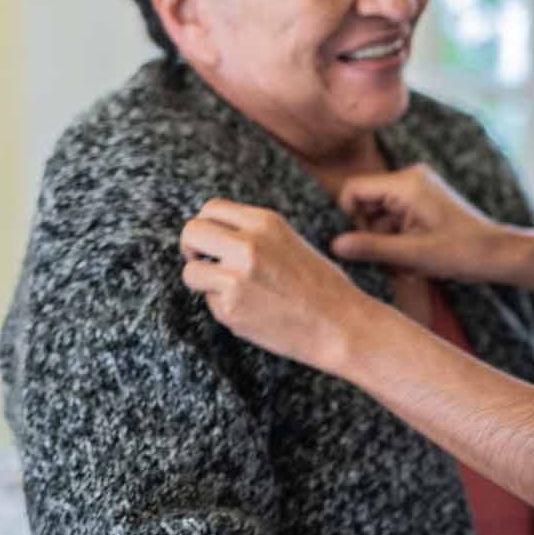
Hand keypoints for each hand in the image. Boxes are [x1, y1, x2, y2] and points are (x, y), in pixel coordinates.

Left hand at [180, 199, 386, 371]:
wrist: (342, 326)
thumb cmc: (323, 287)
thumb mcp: (291, 242)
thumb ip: (255, 235)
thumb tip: (216, 236)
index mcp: (266, 222)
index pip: (211, 208)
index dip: (206, 225)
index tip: (210, 241)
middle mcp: (248, 244)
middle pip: (191, 232)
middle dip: (192, 249)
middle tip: (203, 263)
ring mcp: (236, 277)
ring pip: (191, 271)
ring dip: (204, 282)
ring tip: (230, 292)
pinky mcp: (231, 309)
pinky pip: (209, 303)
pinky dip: (224, 309)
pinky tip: (252, 312)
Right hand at [331, 164, 520, 282]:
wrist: (499, 254)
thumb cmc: (462, 252)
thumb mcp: (412, 254)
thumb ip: (371, 248)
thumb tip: (334, 245)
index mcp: (406, 183)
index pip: (354, 189)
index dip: (348, 217)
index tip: (360, 245)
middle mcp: (410, 179)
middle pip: (366, 205)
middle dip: (372, 236)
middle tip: (390, 262)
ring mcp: (418, 191)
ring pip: (381, 217)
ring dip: (387, 245)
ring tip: (407, 266)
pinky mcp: (424, 203)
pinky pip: (396, 221)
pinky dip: (400, 242)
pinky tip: (415, 262)